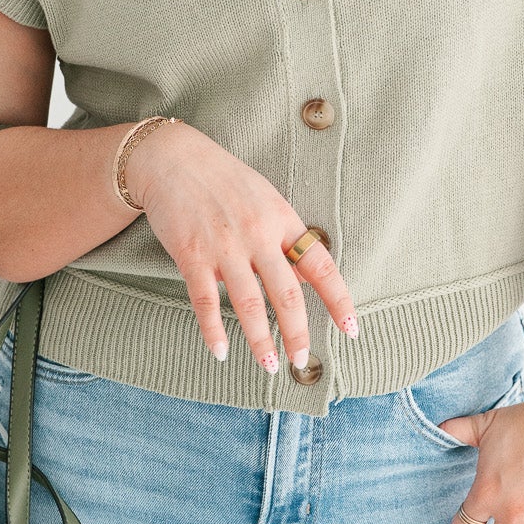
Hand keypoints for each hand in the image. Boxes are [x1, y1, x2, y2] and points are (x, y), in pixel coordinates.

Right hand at [124, 122, 357, 374]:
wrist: (172, 159)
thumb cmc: (224, 180)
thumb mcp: (266, 199)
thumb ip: (286, 237)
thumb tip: (308, 277)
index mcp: (283, 219)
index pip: (320, 266)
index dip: (339, 300)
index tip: (351, 329)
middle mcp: (258, 234)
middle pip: (287, 293)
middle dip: (297, 332)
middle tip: (301, 360)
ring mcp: (224, 246)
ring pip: (249, 303)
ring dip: (260, 339)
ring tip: (269, 365)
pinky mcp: (192, 255)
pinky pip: (205, 301)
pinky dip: (213, 330)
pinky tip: (221, 352)